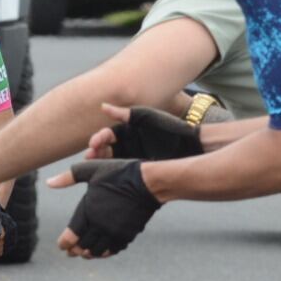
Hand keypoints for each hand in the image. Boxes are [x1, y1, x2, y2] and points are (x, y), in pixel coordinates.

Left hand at [48, 159, 160, 257]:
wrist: (148, 183)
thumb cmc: (118, 174)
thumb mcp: (91, 170)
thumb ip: (68, 177)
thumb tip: (49, 182)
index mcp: (88, 211)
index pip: (71, 236)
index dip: (64, 243)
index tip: (62, 245)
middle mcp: (100, 226)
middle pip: (83, 247)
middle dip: (75, 251)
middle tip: (71, 252)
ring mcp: (115, 232)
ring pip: (98, 251)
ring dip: (90, 253)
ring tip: (85, 253)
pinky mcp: (128, 235)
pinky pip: (114, 249)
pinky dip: (106, 252)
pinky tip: (103, 250)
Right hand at [87, 104, 202, 161]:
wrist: (190, 145)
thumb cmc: (169, 128)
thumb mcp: (145, 117)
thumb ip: (124, 113)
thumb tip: (103, 106)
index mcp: (127, 130)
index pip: (107, 135)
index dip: (98, 138)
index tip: (93, 143)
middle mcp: (127, 144)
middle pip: (105, 149)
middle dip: (96, 151)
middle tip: (89, 156)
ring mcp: (132, 157)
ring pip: (111, 161)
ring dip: (100, 162)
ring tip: (93, 165)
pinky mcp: (139, 169)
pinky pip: (122, 170)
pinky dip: (113, 172)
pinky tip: (107, 174)